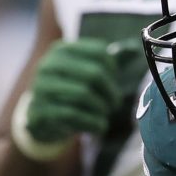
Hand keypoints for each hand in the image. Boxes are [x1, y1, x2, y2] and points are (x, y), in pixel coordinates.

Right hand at [22, 39, 142, 150]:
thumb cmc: (70, 89)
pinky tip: (99, 126)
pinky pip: (74, 115)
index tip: (114, 80)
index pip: (99, 52)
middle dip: (111, 91)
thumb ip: (107, 60)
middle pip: (94, 73)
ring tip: (106, 113)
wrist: (42, 117)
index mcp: (61, 50)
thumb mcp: (84, 70)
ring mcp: (41, 88)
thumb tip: (135, 49)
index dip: (113, 68)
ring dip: (102, 107)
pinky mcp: (40, 111)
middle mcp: (48, 65)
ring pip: (84, 94)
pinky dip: (93, 122)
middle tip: (115, 103)